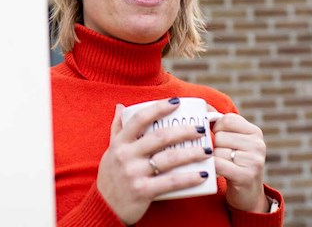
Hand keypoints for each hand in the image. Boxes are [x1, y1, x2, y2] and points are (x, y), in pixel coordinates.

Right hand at [97, 98, 213, 224]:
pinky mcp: (143, 191)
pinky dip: (188, 178)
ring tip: (207, 150)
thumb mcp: (110, 151)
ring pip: (169, 159)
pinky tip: (202, 175)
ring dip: (192, 153)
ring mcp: (134, 173)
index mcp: (120, 143)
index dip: (159, 108)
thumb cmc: (110, 177)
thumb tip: (121, 106)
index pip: (140, 119)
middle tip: (200, 130)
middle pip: (160, 137)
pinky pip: (170, 182)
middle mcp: (126, 155)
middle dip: (184, 131)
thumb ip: (117, 129)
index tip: (176, 102)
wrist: (104, 208)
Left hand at [210, 108, 268, 212]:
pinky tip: (216, 172)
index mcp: (255, 132)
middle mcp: (258, 144)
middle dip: (214, 147)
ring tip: (222, 167)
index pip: (226, 119)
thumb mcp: (232, 141)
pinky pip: (218, 164)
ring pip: (217, 150)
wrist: (248, 195)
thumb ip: (219, 122)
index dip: (216, 129)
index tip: (220, 140)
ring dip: (213, 160)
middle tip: (222, 157)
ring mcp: (254, 160)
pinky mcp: (246, 176)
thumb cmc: (235, 163)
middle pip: (220, 136)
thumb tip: (203, 104)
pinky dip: (212, 168)